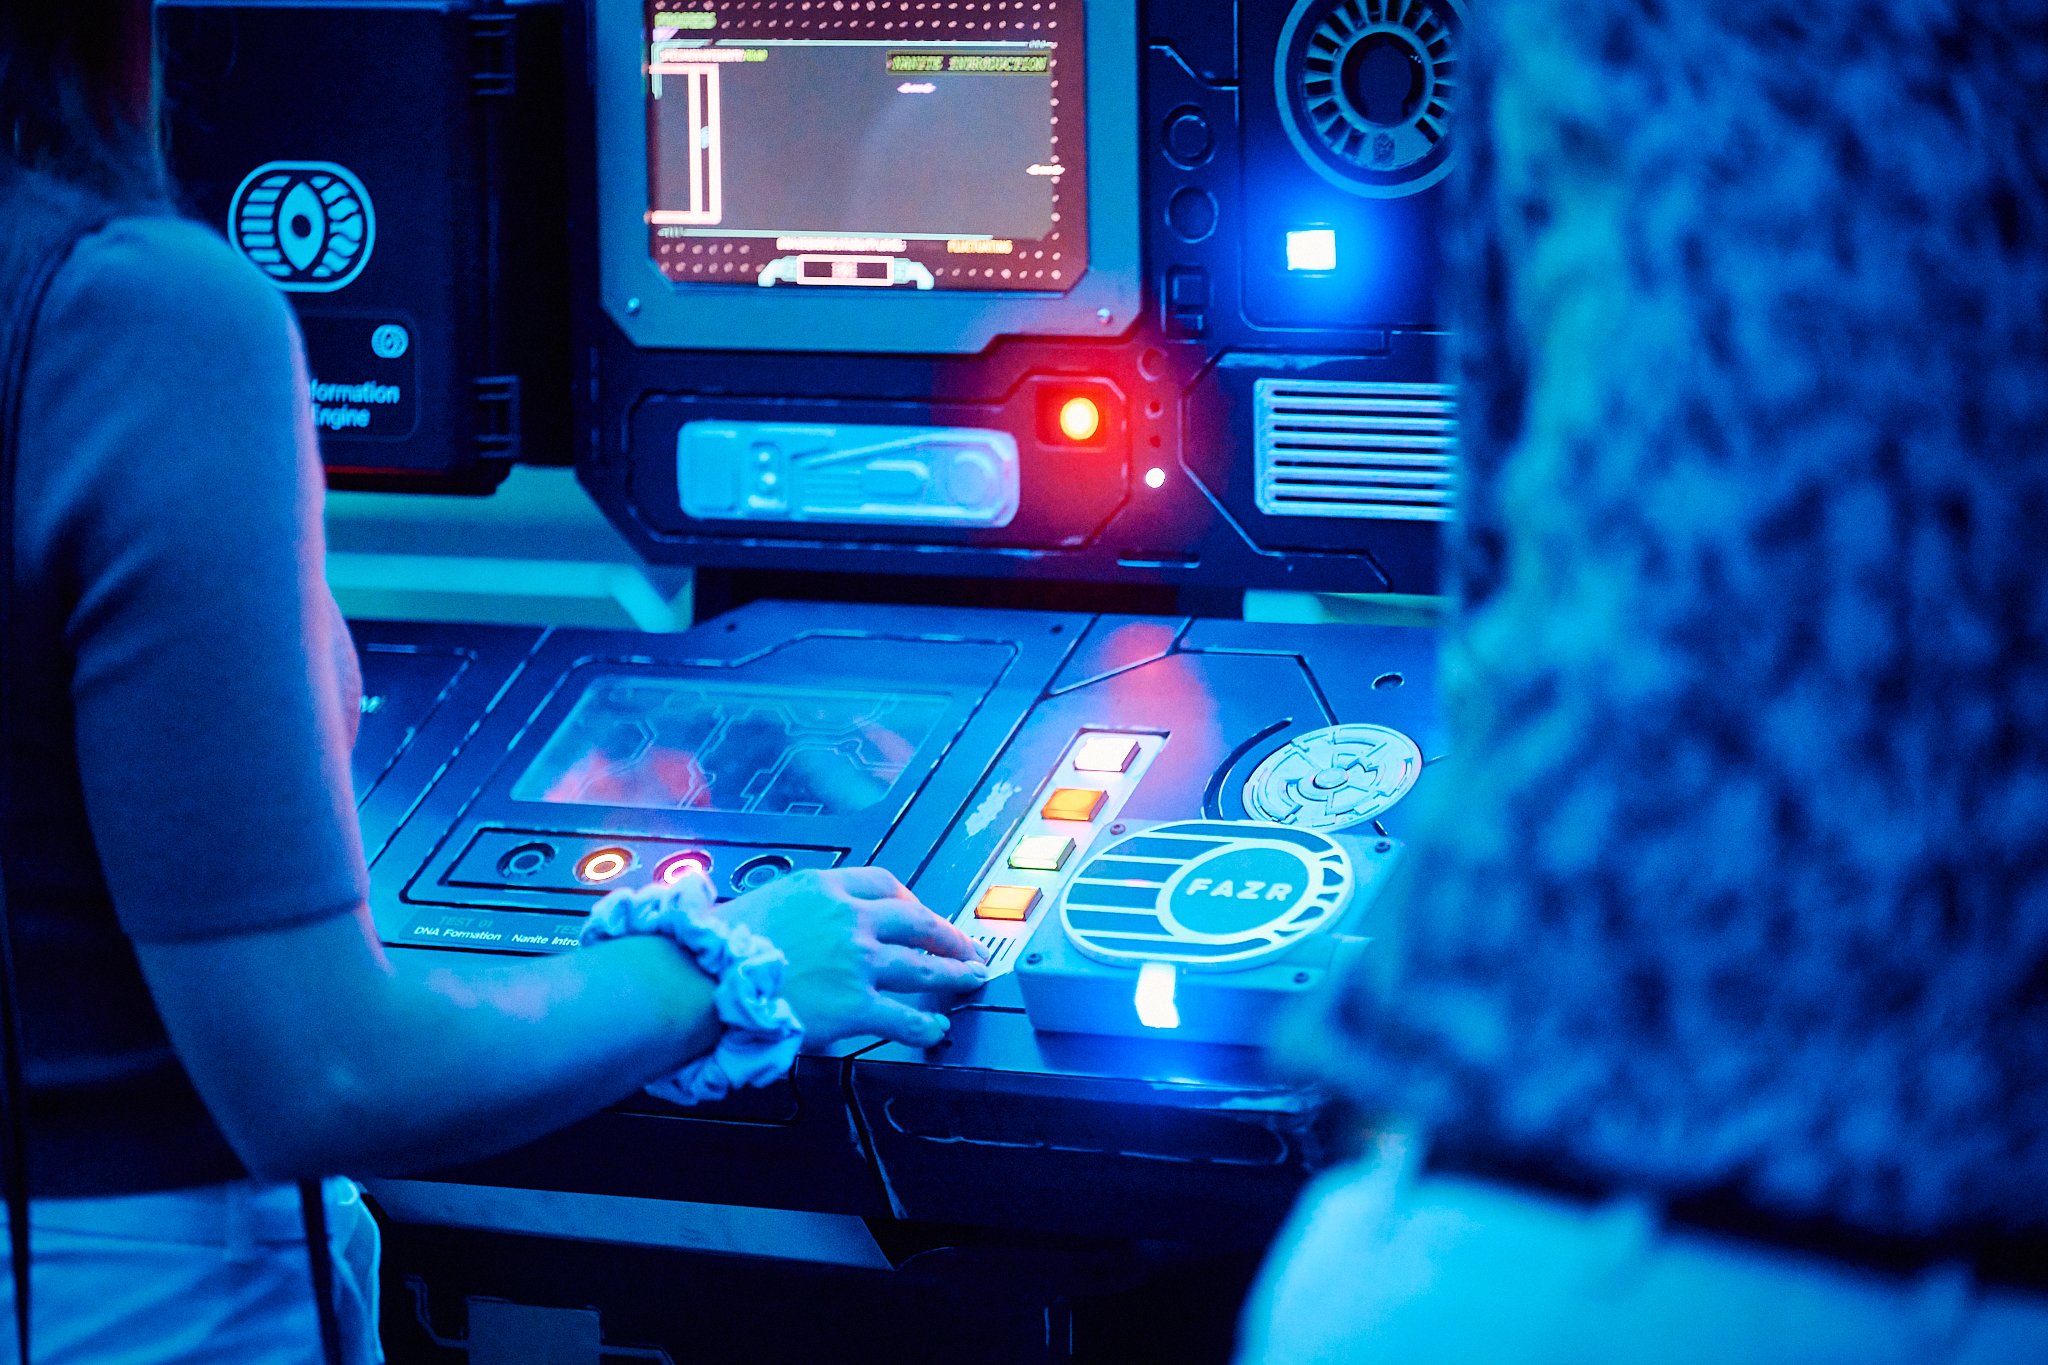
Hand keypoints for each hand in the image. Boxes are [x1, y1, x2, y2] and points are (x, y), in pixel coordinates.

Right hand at [717, 866, 987, 1049]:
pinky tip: (937, 1029)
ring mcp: (858, 962)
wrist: (702, 979)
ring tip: (970, 980)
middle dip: (946, 935)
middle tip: (964, 945)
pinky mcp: (856, 1005)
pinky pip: (904, 1016)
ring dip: (952, 974)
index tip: (918, 910)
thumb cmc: (716, 947)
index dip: (908, 899)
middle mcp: (849, 919)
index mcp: (823, 888)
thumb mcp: (762, 902)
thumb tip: (803, 923)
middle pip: (916, 920)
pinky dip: (926, 1025)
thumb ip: (796, 910)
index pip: (883, 883)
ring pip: (922, 966)